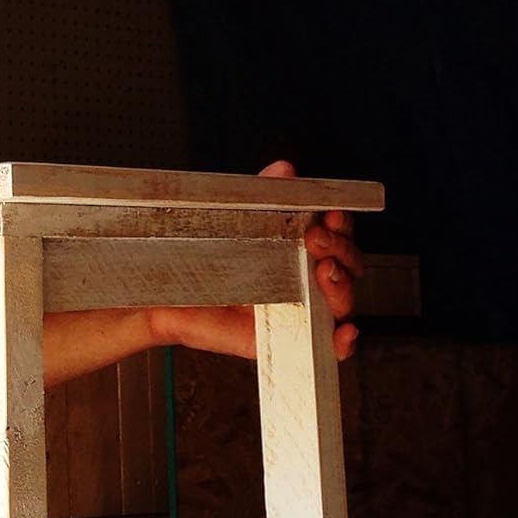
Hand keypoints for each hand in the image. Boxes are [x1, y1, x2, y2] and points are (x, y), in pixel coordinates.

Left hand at [147, 159, 363, 362]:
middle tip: (317, 240)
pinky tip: (343, 331)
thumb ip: (264, 196)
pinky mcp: (283, 340)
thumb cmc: (201, 262)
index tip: (331, 215)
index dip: (342, 226)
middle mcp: (304, 280)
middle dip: (341, 250)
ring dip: (342, 286)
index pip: (339, 235)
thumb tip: (285, 170)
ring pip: (342, 302)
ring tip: (324, 272)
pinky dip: (342, 342)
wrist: (169, 298)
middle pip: (348, 266)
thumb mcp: (234, 222)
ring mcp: (298, 311)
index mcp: (299, 249)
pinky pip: (324, 347)